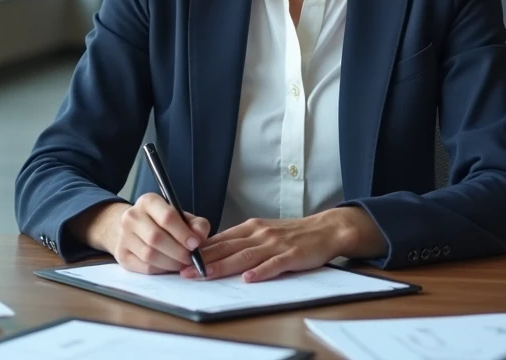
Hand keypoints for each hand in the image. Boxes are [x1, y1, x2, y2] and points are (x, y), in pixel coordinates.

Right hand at [78, 194, 210, 274]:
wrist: (134, 228)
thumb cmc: (164, 223)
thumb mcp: (182, 217)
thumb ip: (197, 225)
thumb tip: (199, 238)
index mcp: (148, 201)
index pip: (167, 216)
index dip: (183, 233)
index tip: (195, 244)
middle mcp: (132, 216)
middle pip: (156, 238)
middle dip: (178, 251)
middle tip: (191, 258)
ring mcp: (124, 236)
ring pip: (150, 255)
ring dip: (171, 263)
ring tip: (182, 264)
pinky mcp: (121, 254)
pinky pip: (144, 267)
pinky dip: (161, 270)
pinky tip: (169, 266)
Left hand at [181, 208, 381, 282]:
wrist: (325, 229)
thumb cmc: (292, 233)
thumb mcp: (263, 232)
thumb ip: (241, 241)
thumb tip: (214, 251)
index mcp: (250, 227)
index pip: (220, 239)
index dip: (200, 251)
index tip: (180, 259)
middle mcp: (259, 233)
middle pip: (228, 248)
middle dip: (204, 261)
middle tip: (185, 271)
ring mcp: (275, 244)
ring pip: (245, 256)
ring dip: (224, 266)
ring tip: (206, 275)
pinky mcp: (291, 254)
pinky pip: (274, 264)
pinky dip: (261, 271)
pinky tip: (249, 278)